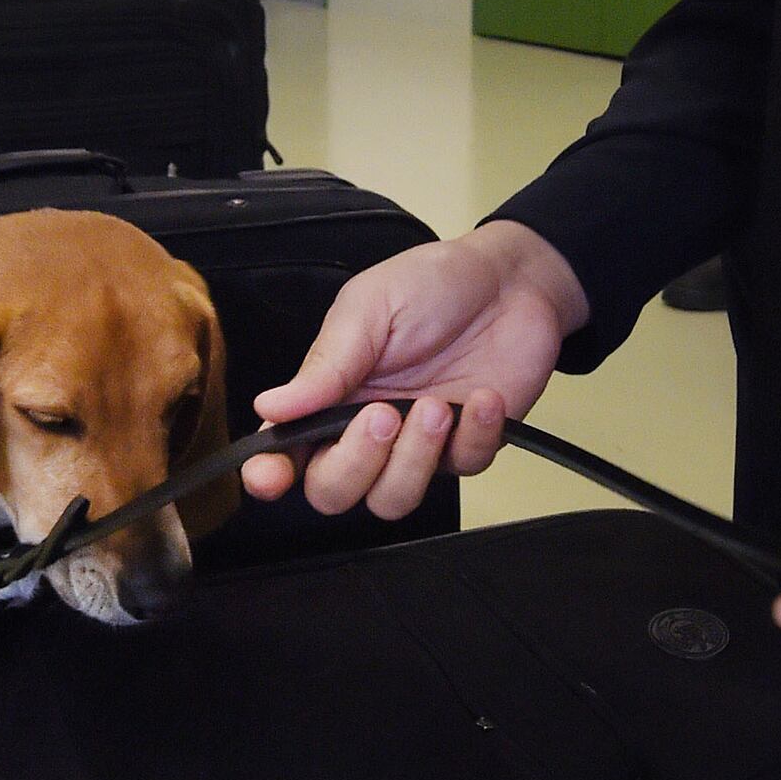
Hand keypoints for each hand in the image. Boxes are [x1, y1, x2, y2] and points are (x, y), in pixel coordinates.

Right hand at [242, 222, 591, 521]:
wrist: (511, 280)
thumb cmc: (431, 284)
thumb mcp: (370, 308)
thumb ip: (326, 364)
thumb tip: (269, 406)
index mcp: (329, 395)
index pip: (287, 452)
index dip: (270, 473)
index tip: (269, 476)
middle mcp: (366, 430)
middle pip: (334, 492)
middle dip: (352, 466)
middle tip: (383, 415)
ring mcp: (418, 445)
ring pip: (393, 499)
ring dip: (413, 459)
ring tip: (437, 406)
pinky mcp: (469, 446)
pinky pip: (462, 469)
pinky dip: (474, 436)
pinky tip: (484, 397)